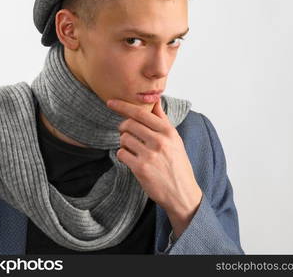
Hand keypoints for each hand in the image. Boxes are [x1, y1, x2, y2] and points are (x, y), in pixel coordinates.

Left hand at [107, 98, 202, 237]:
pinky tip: (131, 159)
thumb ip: (162, 119)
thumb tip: (155, 99)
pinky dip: (123, 155)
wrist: (182, 193)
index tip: (111, 102)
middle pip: (129, 124)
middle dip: (123, 128)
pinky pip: (121, 153)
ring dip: (124, 143)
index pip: (141, 113)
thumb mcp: (175, 139)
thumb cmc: (178, 165)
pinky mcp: (140, 168)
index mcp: (168, 132)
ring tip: (133, 149)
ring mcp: (150, 155)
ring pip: (124, 139)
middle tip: (127, 134)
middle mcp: (160, 141)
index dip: (123, 106)